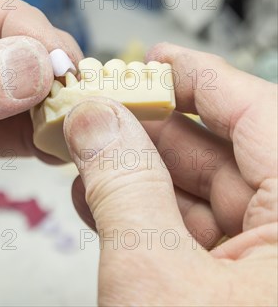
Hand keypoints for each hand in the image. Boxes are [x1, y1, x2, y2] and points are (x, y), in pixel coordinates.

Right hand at [64, 43, 276, 304]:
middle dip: (149, 131)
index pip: (261, 115)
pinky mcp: (236, 292)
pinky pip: (192, 237)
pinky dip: (143, 218)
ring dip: (135, 176)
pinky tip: (100, 201)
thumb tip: (97, 121)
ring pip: (201, 198)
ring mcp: (267, 271)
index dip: (200, 78)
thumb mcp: (156, 272)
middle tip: (99, 110)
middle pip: (223, 156)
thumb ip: (124, 185)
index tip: (153, 60)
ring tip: (85, 154)